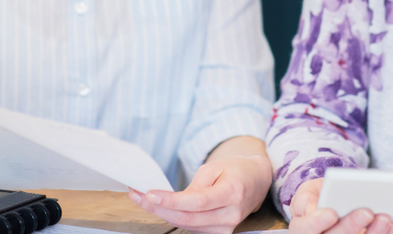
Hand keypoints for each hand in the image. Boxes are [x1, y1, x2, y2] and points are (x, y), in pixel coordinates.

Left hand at [129, 152, 271, 233]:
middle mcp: (231, 215)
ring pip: (187, 225)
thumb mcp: (215, 166)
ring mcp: (226, 228)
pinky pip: (192, 227)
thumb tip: (173, 200)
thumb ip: (196, 184)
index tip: (149, 193)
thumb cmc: (234, 170)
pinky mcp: (220, 233)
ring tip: (143, 198)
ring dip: (162, 213)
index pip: (197, 202)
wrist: (255, 182)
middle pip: (188, 217)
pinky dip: (173, 217)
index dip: (171, 200)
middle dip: (158, 208)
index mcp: (232, 193)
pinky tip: (160, 207)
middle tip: (137, 195)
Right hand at [288, 179, 392, 233]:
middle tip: (367, 211)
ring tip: (385, 219)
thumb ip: (306, 199)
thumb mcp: (307, 192)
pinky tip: (391, 226)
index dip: (318, 222)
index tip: (332, 213)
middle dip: (351, 226)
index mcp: (301, 228)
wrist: (327, 205)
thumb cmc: (316, 199)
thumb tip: (313, 208)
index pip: (305, 230)